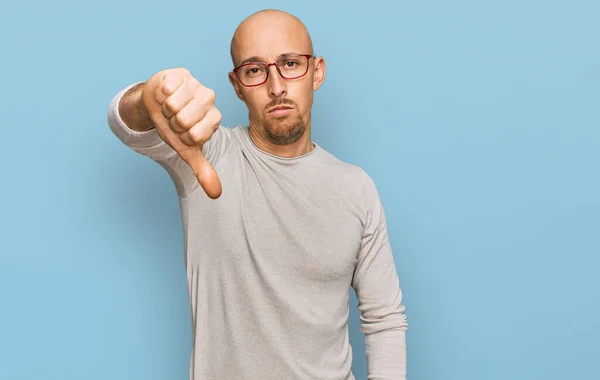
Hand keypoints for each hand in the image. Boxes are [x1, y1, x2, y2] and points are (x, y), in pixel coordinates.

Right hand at [141, 68, 221, 198]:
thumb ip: (203, 170)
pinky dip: (159, 95)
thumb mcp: (187, 150)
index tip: (182, 132)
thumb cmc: (174, 126)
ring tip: (169, 107)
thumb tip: (216, 194)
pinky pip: (165, 90)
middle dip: (171, 123)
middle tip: (174, 118)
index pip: (195, 136)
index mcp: (215, 119)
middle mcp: (210, 99)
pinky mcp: (181, 73)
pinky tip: (165, 93)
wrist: (157, 103)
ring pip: (173, 105)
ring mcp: (196, 84)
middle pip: (183, 120)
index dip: (181, 137)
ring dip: (164, 109)